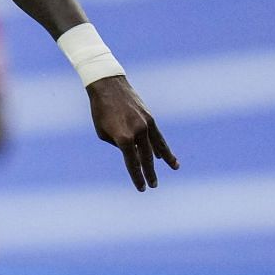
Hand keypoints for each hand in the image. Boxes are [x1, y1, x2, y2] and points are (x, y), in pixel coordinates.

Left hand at [86, 74, 178, 190]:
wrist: (108, 86)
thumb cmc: (100, 111)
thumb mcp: (103, 132)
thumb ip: (118, 144)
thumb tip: (131, 151)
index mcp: (123, 138)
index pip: (132, 162)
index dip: (137, 176)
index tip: (141, 188)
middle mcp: (137, 131)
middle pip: (146, 157)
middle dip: (149, 173)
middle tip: (153, 185)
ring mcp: (145, 123)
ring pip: (158, 146)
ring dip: (166, 158)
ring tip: (175, 168)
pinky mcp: (149, 117)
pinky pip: (158, 135)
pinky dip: (162, 146)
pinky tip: (166, 155)